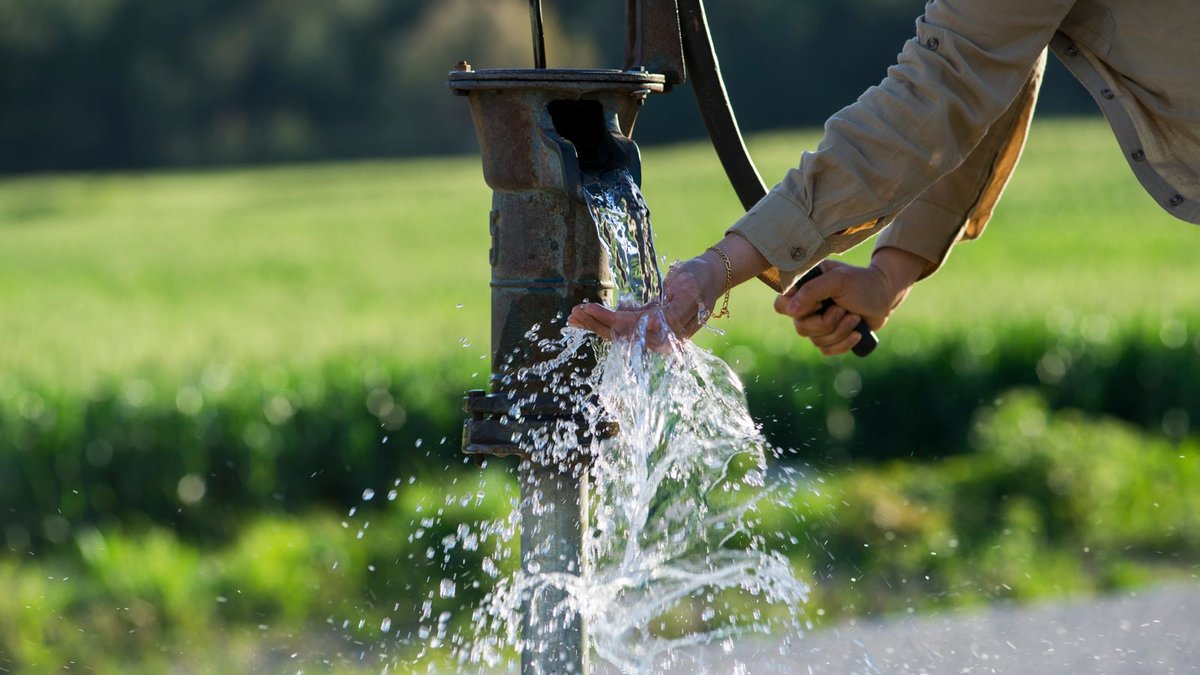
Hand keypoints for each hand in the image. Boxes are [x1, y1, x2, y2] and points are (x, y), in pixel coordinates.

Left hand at [567, 253, 723, 348]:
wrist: (711, 274)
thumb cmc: (700, 279)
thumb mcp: (688, 292)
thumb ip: (671, 314)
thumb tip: (649, 329)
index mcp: (670, 332)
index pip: (631, 330)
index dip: (607, 321)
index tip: (588, 310)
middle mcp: (660, 336)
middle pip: (621, 335)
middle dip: (595, 324)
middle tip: (573, 314)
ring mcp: (654, 330)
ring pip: (619, 332)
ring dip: (595, 324)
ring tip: (574, 316)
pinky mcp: (649, 322)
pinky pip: (623, 325)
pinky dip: (605, 319)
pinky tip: (588, 314)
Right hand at [774, 247, 925, 355]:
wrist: (886, 297)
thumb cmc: (862, 282)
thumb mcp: (838, 280)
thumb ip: (811, 291)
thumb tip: (790, 311)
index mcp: (804, 288)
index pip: (781, 305)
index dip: (795, 310)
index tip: (818, 304)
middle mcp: (807, 306)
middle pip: (801, 328)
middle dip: (827, 323)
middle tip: (843, 309)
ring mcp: (818, 322)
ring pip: (816, 341)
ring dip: (840, 331)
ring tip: (855, 317)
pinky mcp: (830, 336)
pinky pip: (827, 350)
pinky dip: (844, 343)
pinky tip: (856, 333)